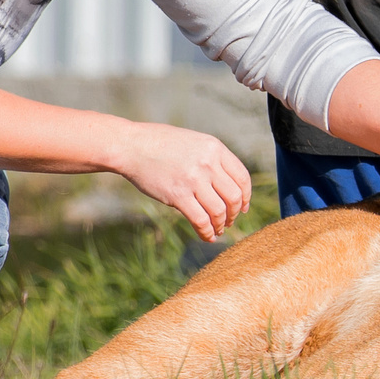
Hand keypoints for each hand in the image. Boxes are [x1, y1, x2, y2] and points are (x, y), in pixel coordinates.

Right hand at [106, 122, 251, 241]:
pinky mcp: (178, 195)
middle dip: (235, 214)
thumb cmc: (161, 144)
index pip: (242, 177)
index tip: (243, 207)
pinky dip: (207, 232)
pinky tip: (207, 236)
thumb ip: (212, 159)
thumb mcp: (194, 142)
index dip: (246, 196)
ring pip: (219, 211)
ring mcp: (194, 179)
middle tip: (230, 221)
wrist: (132, 146)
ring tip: (218, 230)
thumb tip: (227, 185)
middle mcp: (208, 163)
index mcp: (215, 148)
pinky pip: (200, 220)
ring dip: (221, 225)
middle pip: (234, 197)